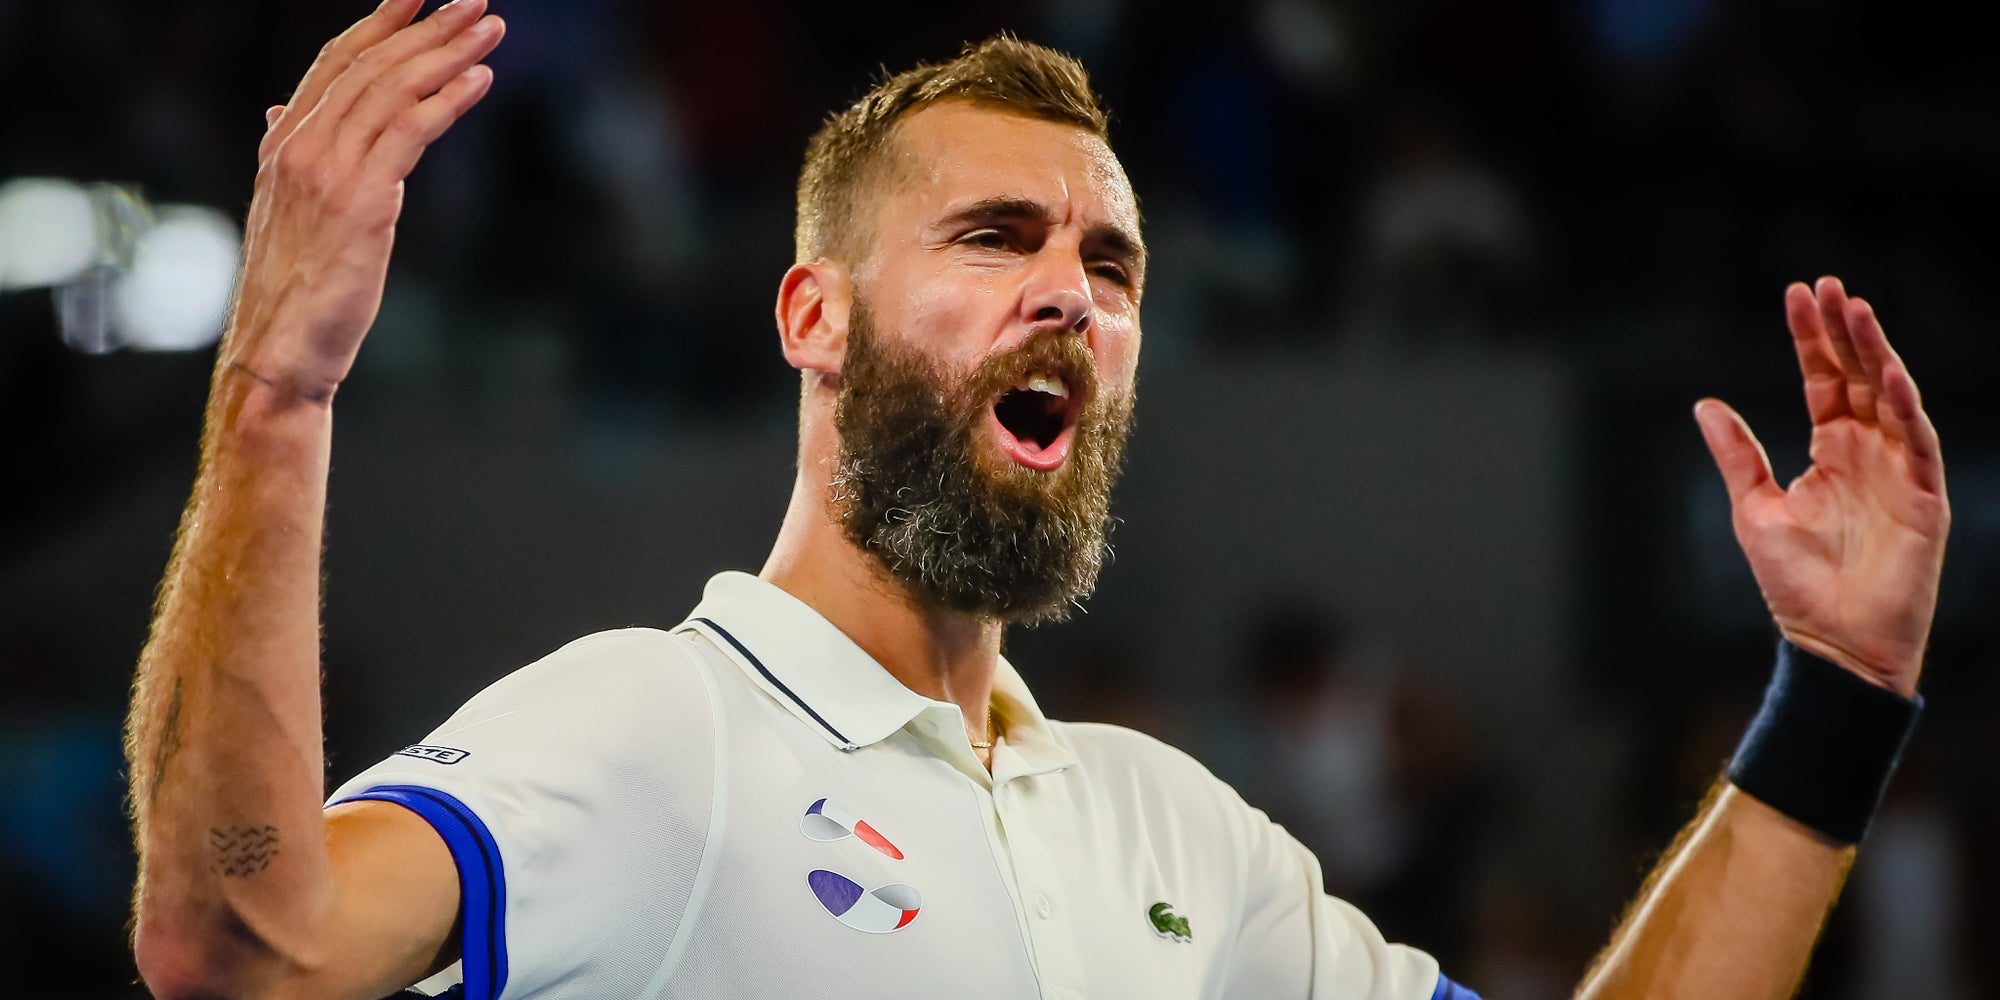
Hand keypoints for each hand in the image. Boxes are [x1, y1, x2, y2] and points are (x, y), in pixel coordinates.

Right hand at [225, 0, 503, 402]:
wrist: (279, 349)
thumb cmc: (293, 288)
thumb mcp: (286, 211)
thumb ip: (291, 156)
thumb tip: (280, 113)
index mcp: (282, 144)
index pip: (334, 63)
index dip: (378, 24)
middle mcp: (300, 146)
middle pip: (371, 66)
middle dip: (426, 28)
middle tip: (474, 1)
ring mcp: (327, 172)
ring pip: (393, 91)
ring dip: (447, 54)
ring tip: (490, 29)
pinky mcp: (362, 203)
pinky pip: (409, 133)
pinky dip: (448, 101)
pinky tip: (480, 80)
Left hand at [1695, 277, 1948, 697]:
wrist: (1832, 643)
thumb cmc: (1794, 584)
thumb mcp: (1754, 509)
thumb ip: (1738, 455)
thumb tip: (1705, 403)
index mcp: (1830, 452)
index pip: (1824, 380)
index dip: (1812, 339)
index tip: (1798, 295)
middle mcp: (1867, 453)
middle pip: (1860, 377)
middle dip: (1844, 331)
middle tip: (1827, 286)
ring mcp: (1898, 471)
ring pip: (1892, 397)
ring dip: (1876, 353)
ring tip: (1856, 310)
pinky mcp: (1923, 498)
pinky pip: (1917, 442)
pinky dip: (1905, 406)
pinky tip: (1889, 372)